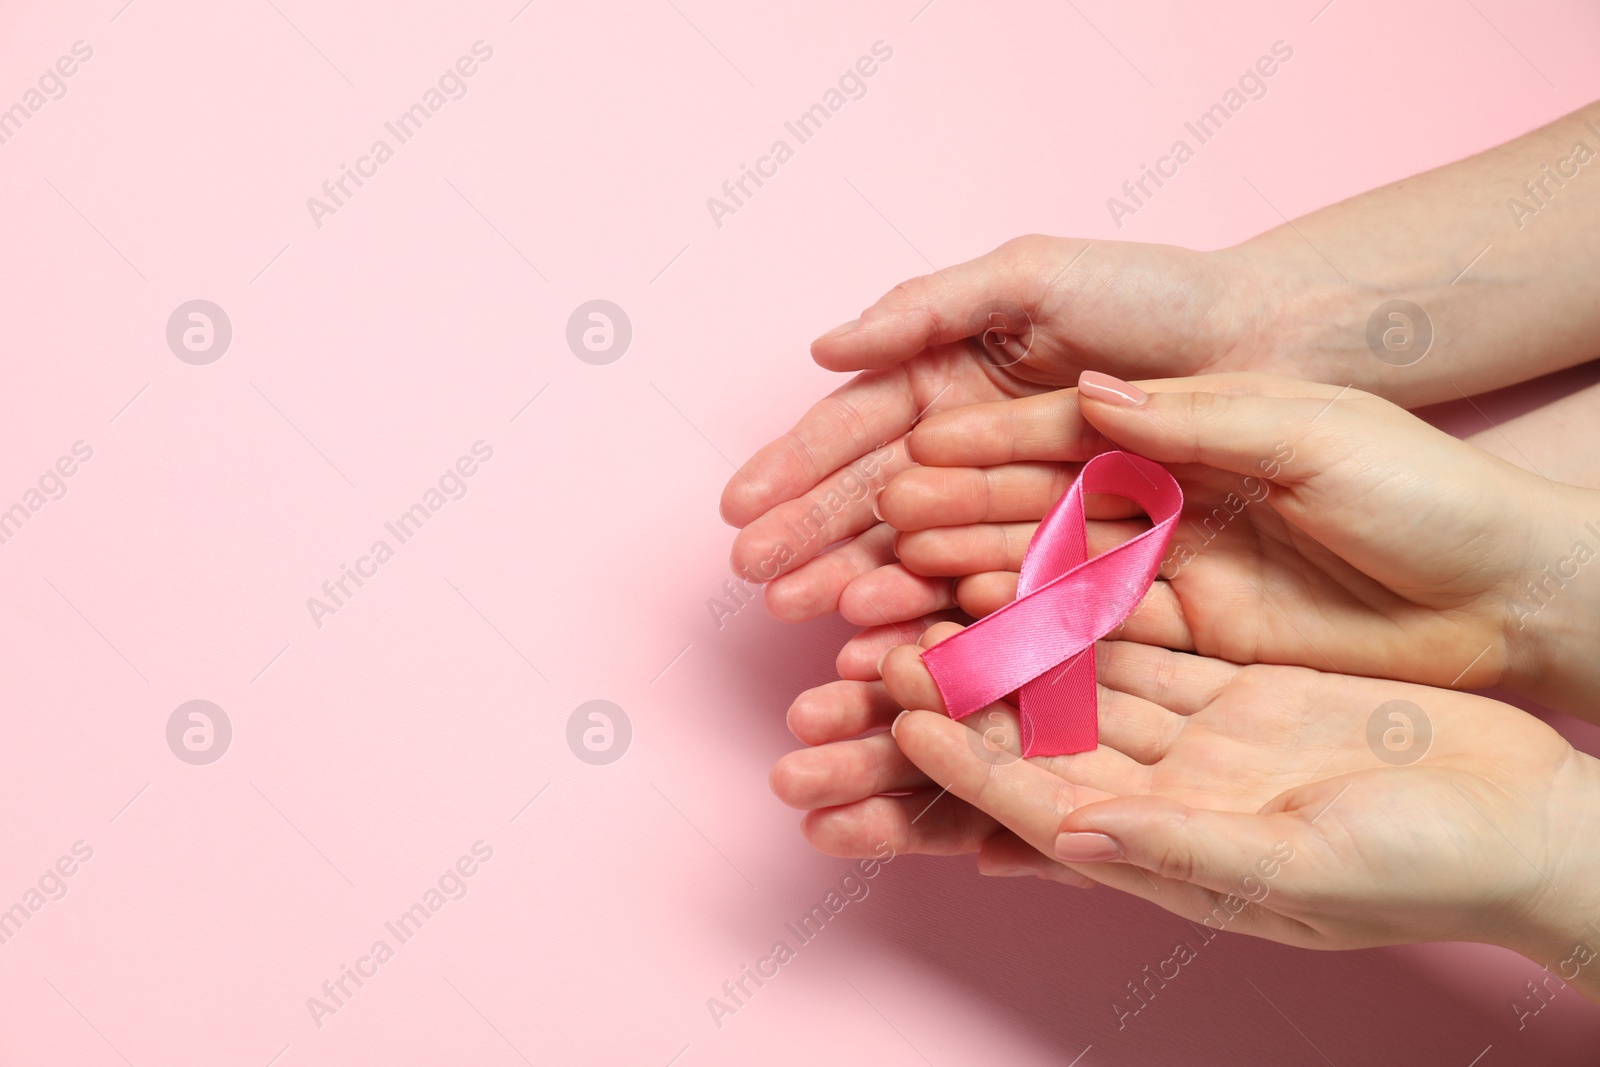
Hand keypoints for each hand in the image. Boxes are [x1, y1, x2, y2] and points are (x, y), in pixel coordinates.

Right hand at [721, 236, 1257, 623]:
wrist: (1276, 344)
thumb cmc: (1153, 295)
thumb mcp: (1030, 278)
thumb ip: (924, 309)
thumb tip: (820, 347)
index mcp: (951, 384)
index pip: (857, 431)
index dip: (795, 468)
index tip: (739, 508)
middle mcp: (974, 454)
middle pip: (877, 502)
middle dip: (813, 540)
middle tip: (755, 579)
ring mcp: (1021, 512)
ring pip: (928, 555)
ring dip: (864, 584)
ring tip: (809, 618)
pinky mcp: (1076, 561)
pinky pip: (1002, 592)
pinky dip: (949, 616)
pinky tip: (898, 639)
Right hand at [866, 371, 1599, 717]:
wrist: (1502, 588)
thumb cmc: (1420, 483)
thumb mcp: (1310, 428)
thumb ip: (1193, 417)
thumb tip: (1090, 396)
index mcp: (1166, 426)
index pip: (1037, 435)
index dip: (954, 449)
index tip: (892, 459)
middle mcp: (1144, 497)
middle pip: (1011, 512)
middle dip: (921, 527)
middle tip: (834, 546)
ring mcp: (1158, 572)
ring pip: (1030, 581)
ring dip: (948, 592)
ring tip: (864, 615)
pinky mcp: (1180, 640)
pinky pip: (1079, 645)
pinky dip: (1015, 651)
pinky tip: (951, 655)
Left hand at [875, 631, 1599, 1001]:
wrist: (1527, 822)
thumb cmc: (1433, 871)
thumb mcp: (1307, 869)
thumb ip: (1184, 850)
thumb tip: (1071, 837)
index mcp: (1165, 848)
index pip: (1036, 799)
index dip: (961, 759)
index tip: (895, 708)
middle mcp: (1161, 791)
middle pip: (1033, 736)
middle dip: (953, 694)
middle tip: (872, 643)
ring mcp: (1194, 735)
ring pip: (1074, 676)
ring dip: (1003, 634)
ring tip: (926, 583)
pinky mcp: (1233, 684)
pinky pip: (1141, 635)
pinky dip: (1088, 599)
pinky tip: (1034, 556)